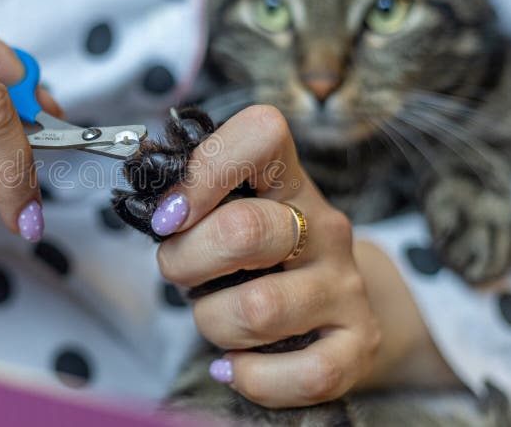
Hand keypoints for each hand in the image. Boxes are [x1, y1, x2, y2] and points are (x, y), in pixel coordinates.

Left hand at [152, 105, 380, 407]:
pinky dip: (254, 378)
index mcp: (286, 180)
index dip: (204, 171)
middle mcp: (323, 226)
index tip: (169, 214)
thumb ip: (190, 202)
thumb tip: (151, 205)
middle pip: (243, 230)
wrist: (331, 308)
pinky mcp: (358, 342)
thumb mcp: (226, 215)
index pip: (261, 133)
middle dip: (185, 262)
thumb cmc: (256, 258)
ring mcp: (345, 284)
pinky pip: (306, 374)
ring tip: (216, 317)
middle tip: (180, 272)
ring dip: (212, 323)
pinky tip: (238, 365)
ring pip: (259, 310)